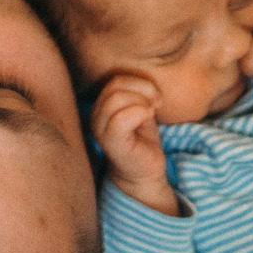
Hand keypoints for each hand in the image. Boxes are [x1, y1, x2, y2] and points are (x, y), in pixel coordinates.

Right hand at [91, 75, 178, 214]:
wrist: (145, 171)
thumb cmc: (143, 140)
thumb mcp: (140, 109)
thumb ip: (136, 93)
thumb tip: (145, 82)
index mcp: (101, 106)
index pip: (115, 80)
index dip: (139, 83)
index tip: (155, 97)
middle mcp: (95, 116)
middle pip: (115, 86)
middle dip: (142, 90)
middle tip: (156, 104)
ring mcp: (100, 130)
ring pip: (116, 99)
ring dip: (142, 101)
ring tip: (151, 112)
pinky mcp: (111, 143)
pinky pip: (121, 118)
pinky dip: (140, 112)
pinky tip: (148, 118)